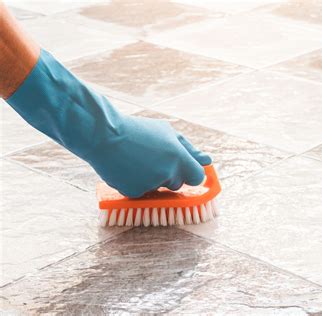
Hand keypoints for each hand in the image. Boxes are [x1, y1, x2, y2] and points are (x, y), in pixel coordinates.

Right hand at [89, 115, 211, 197]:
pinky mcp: (134, 192)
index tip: (185, 170)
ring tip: (137, 160)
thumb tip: (208, 161)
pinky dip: (136, 184)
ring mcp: (150, 184)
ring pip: (159, 189)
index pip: (198, 177)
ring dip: (152, 179)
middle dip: (169, 175)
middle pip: (178, 184)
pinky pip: (142, 193)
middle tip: (152, 158)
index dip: (192, 174)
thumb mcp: (167, 133)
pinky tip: (127, 168)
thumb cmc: (138, 131)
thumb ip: (189, 149)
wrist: (103, 135)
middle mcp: (167, 172)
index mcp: (178, 157)